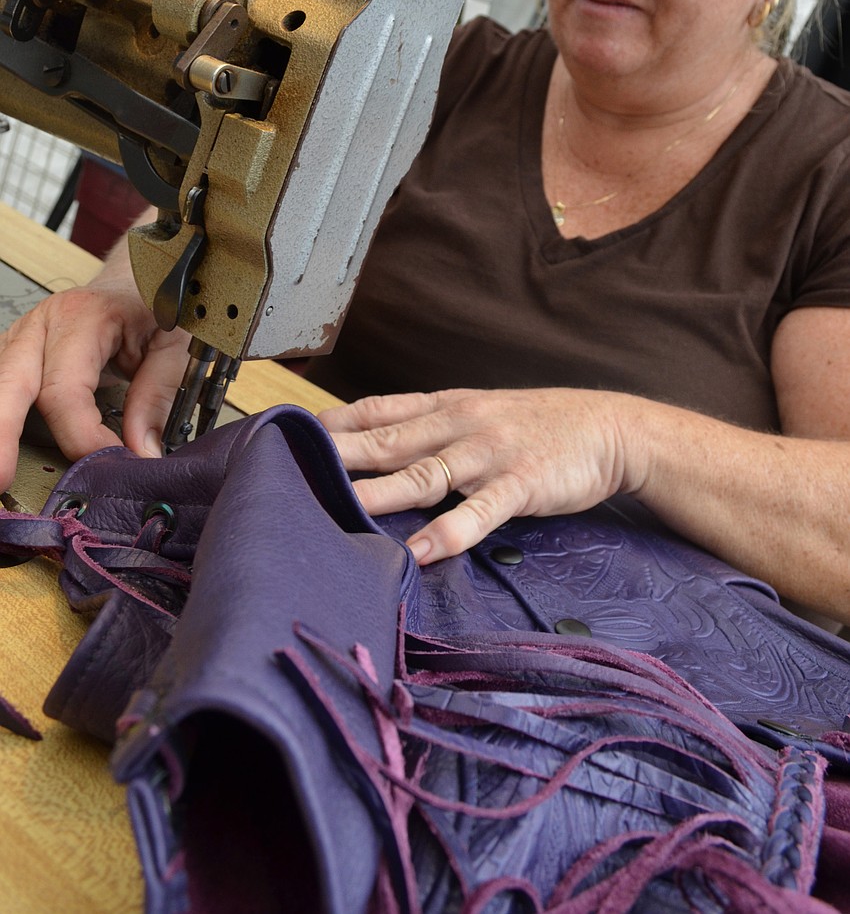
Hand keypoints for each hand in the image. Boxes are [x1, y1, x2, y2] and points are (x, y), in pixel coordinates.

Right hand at [0, 271, 189, 486]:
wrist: (133, 276)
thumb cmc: (152, 303)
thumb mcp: (173, 343)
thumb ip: (159, 396)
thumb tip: (142, 451)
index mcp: (80, 317)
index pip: (65, 390)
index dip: (81, 436)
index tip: (107, 463)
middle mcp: (41, 326)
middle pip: (10, 387)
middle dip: (3, 436)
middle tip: (3, 479)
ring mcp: (21, 339)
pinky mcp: (15, 355)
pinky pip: (1, 387)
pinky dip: (2, 416)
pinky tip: (4, 443)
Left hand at [319, 388, 641, 563]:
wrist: (610, 426)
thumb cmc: (540, 425)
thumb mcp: (482, 411)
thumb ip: (435, 425)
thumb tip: (381, 442)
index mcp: (448, 406)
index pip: (380, 409)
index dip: (336, 422)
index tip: (291, 434)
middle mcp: (460, 423)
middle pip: (389, 440)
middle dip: (339, 455)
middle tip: (291, 466)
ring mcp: (489, 453)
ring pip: (423, 472)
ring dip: (380, 492)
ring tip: (339, 508)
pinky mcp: (520, 483)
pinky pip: (479, 511)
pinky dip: (449, 532)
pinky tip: (420, 552)